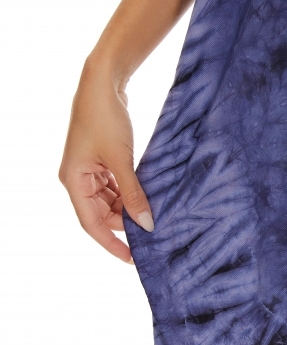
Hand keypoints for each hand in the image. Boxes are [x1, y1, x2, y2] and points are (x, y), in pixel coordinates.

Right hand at [58, 60, 154, 263]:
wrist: (103, 84)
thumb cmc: (105, 118)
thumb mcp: (121, 159)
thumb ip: (134, 193)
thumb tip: (146, 224)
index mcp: (73, 181)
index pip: (91, 224)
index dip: (112, 244)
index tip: (133, 260)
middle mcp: (78, 179)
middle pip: (102, 214)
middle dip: (126, 224)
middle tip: (155, 236)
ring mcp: (90, 170)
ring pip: (111, 201)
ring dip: (131, 208)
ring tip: (156, 218)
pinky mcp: (103, 162)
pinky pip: (117, 187)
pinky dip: (132, 194)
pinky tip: (150, 198)